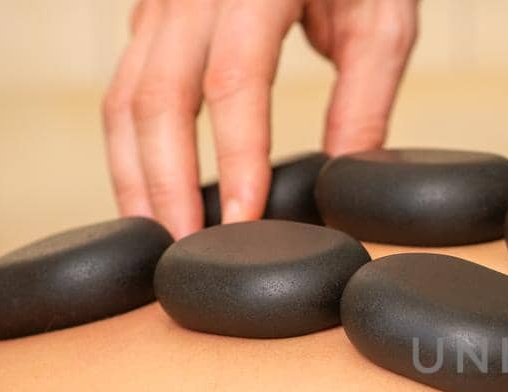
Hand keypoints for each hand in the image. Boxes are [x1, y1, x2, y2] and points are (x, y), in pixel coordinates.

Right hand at [102, 0, 417, 235]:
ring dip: (135, 174)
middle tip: (185, 253)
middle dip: (165, 185)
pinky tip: (153, 189)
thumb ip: (364, 98)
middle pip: (156, 97)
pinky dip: (134, 144)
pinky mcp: (152, 12)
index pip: (233, 81)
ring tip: (159, 238)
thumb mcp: (382, 18)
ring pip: (124, 95)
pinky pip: (127, 82)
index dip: (234, 160)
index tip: (242, 222)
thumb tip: (346, 181)